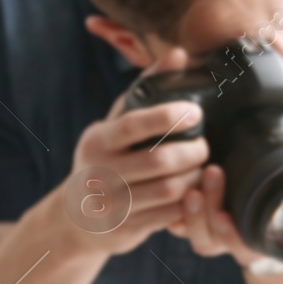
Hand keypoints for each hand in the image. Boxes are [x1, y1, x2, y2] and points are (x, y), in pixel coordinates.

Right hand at [48, 96, 210, 257]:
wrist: (77, 218)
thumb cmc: (106, 160)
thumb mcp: (115, 125)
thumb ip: (146, 91)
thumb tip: (178, 54)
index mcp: (98, 140)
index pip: (134, 124)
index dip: (170, 116)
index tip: (196, 113)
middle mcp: (100, 172)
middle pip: (162, 161)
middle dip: (193, 152)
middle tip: (205, 147)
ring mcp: (113, 204)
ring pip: (171, 190)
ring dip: (196, 178)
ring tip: (202, 169)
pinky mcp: (127, 229)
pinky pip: (171, 216)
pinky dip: (189, 203)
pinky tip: (195, 193)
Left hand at [170, 153, 282, 269]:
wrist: (281, 242)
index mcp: (262, 244)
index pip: (241, 245)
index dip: (231, 234)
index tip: (227, 215)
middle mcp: (235, 246)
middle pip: (210, 238)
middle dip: (206, 208)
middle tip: (213, 172)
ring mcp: (216, 238)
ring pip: (194, 234)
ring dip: (189, 209)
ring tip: (191, 180)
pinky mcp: (200, 226)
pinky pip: (179, 226)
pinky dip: (173, 212)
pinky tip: (175, 186)